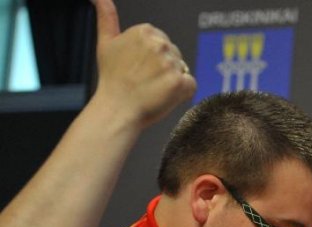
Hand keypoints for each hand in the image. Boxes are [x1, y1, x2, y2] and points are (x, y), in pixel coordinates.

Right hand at [91, 0, 195, 127]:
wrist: (116, 110)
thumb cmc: (112, 79)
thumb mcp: (106, 43)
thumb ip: (107, 17)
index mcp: (144, 31)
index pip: (162, 42)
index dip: (153, 59)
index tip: (140, 68)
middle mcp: (159, 44)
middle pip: (174, 55)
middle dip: (164, 68)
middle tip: (145, 80)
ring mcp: (171, 64)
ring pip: (182, 70)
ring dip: (172, 81)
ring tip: (152, 89)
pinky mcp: (180, 83)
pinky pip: (191, 85)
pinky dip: (182, 93)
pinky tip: (164, 96)